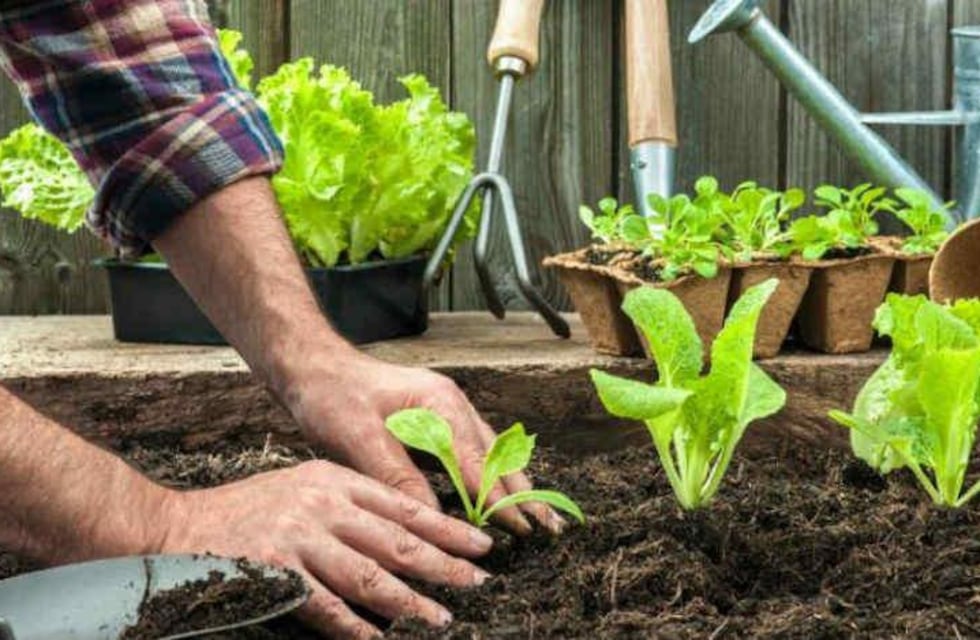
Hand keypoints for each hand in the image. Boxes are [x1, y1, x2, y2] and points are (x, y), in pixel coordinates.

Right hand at [159, 460, 493, 638]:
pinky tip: (379, 638)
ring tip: (442, 617)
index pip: (404, 505)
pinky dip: (355, 625)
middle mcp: (322, 505)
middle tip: (478, 582)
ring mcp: (299, 538)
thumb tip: (402, 534)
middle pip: (396, 540)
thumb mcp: (304, 486)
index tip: (480, 544)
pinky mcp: (275, 571)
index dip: (446, 527)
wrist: (179, 525)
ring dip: (410, 600)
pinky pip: (325, 606)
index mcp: (334, 480)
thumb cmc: (248, 509)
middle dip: (443, 563)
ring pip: (369, 575)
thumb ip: (349, 504)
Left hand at [287, 353, 563, 534]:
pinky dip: (490, 476)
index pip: (478, 462)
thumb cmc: (333, 397)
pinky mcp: (436, 419)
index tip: (522, 529)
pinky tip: (500, 495)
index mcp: (440, 404)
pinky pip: (473, 451)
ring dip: (512, 485)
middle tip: (550, 528)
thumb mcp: (358, 439)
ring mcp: (447, 410)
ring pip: (490, 453)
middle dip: (523, 493)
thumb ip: (398, 477)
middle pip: (496, 456)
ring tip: (538, 516)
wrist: (314, 367)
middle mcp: (452, 404)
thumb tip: (433, 519)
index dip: (499, 500)